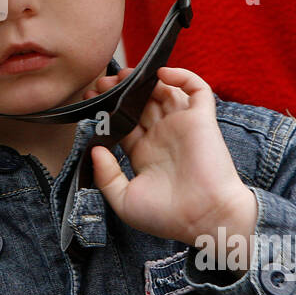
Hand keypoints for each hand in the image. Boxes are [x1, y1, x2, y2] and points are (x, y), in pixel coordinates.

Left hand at [84, 67, 256, 251]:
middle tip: (102, 82)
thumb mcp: (125, 201)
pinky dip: (181, 76)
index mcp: (144, 152)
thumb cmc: (167, 217)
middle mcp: (162, 136)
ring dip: (144, 79)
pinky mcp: (202, 119)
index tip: (90, 99)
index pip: (122, 122)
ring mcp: (181, 125)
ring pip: (162, 91)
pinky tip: (160, 74)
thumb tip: (94, 149)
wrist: (205, 220)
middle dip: (120, 90)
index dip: (106, 109)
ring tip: (123, 75)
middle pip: (139, 102)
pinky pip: (196, 89)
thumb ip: (106, 176)